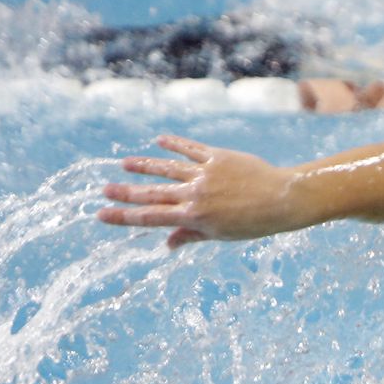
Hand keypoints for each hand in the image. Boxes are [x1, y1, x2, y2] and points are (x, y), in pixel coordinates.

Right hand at [98, 134, 304, 248]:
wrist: (282, 199)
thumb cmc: (253, 223)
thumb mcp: (220, 235)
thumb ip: (191, 235)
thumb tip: (167, 243)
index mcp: (193, 217)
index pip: (151, 217)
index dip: (124, 217)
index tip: (101, 214)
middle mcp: (194, 194)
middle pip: (152, 193)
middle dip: (125, 192)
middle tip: (104, 190)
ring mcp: (205, 173)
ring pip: (167, 168)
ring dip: (144, 165)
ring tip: (124, 163)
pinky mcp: (217, 157)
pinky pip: (191, 149)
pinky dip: (175, 144)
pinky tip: (159, 140)